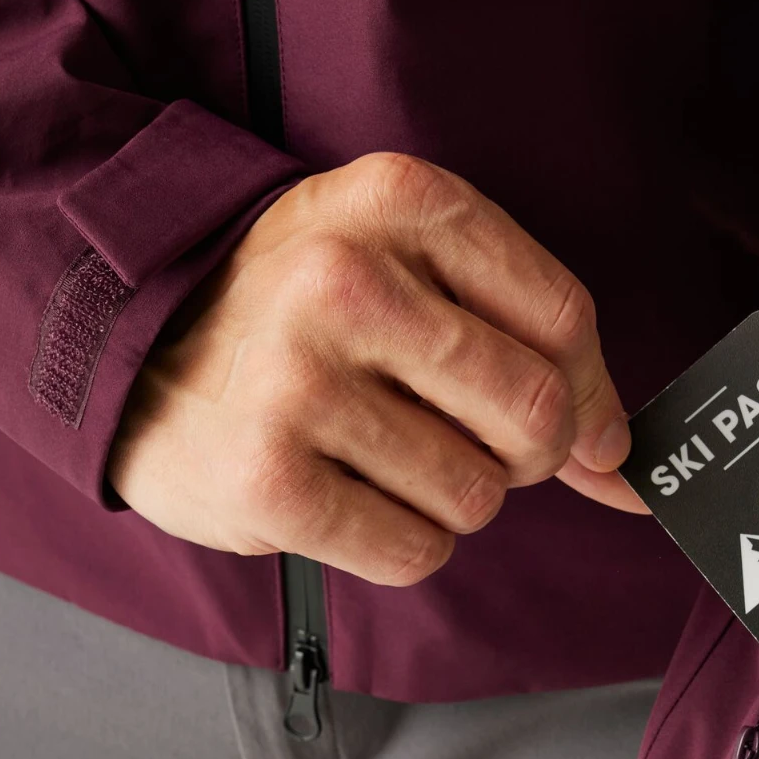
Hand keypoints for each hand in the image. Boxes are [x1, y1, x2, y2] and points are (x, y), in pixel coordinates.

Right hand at [108, 152, 644, 584]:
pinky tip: (349, 501)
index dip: (586, 396)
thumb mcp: (407, 278)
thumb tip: (628, 467)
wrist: (131, 346)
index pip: (565, 321)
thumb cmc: (294, 314)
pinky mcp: (269, 481)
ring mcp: (300, 381)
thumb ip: (533, 358)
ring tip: (379, 461)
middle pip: (538, 417)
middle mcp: (348, 280)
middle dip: (523, 460)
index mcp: (398, 204)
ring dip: (449, 501)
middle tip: (463, 446)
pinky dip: (403, 546)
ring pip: (478, 497)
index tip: (570, 429)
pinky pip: (416, 554)